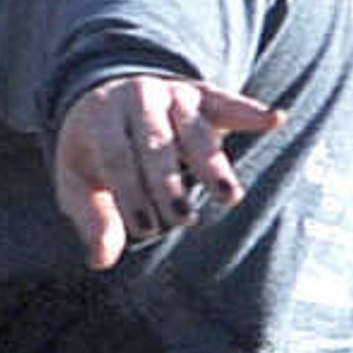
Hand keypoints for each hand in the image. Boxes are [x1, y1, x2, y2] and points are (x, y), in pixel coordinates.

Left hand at [53, 72, 280, 268]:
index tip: (145, 228)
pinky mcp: (204, 95)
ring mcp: (173, 92)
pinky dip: (248, 110)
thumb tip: (102, 260)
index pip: (115, 154)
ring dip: (211, 163)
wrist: (108, 101)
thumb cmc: (94, 153)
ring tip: (228, 198)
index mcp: (100, 115)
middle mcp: (137, 96)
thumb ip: (92, 218)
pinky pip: (226, 101)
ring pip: (194, 127)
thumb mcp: (78, 182)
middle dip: (167, 182)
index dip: (130, 192)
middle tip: (181, 219)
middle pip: (155, 141)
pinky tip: (273, 120)